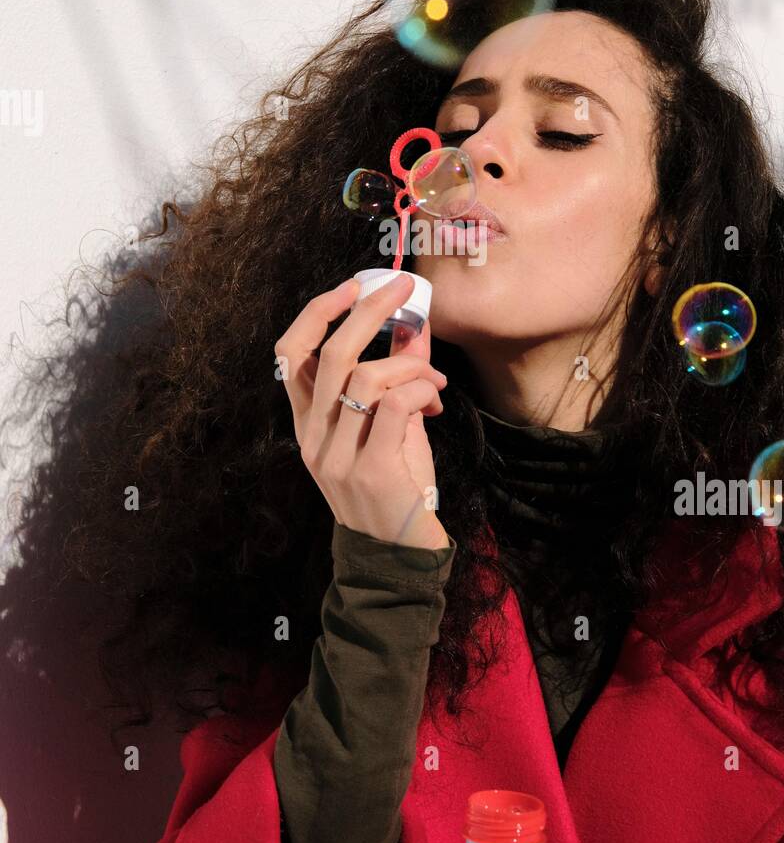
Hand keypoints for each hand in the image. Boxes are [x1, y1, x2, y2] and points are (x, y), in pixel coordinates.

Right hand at [275, 273, 449, 548]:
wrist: (399, 557)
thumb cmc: (395, 489)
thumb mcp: (389, 427)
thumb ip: (394, 380)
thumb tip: (413, 326)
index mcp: (308, 426)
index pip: (289, 355)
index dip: (316, 313)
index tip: (350, 285)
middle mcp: (314, 439)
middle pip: (329, 354)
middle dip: (367, 311)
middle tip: (402, 287)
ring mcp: (338, 458)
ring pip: (367, 377)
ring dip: (411, 366)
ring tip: (435, 383)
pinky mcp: (371, 471)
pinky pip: (393, 406)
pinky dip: (420, 390)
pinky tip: (435, 401)